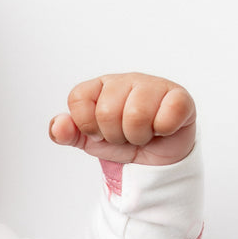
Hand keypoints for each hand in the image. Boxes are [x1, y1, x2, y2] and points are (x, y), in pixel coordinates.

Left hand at [49, 73, 195, 165]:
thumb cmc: (122, 141)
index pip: (78, 98)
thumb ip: (66, 133)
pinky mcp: (179, 98)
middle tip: (125, 135)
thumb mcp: (88, 140)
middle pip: (107, 111)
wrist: (153, 159)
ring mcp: (154, 85)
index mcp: (101, 85)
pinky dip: (162, 131)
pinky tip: (162, 129)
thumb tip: (58, 125)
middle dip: (114, 135)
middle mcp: (127, 80)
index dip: (87, 125)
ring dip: (137, 136)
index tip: (99, 132)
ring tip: (142, 134)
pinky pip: (167, 116)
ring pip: (136, 115)